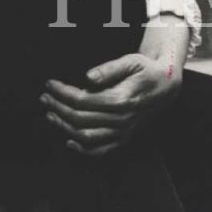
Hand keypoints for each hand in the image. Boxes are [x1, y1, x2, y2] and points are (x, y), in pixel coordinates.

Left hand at [41, 54, 180, 157]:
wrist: (166, 86)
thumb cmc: (146, 70)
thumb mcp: (131, 61)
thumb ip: (109, 69)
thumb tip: (87, 77)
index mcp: (121, 99)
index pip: (82, 100)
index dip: (62, 93)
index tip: (49, 84)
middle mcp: (121, 119)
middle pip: (80, 118)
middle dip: (58, 107)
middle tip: (44, 97)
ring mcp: (123, 131)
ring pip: (86, 136)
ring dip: (64, 127)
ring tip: (50, 115)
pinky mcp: (124, 138)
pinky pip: (101, 150)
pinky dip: (83, 150)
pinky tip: (69, 141)